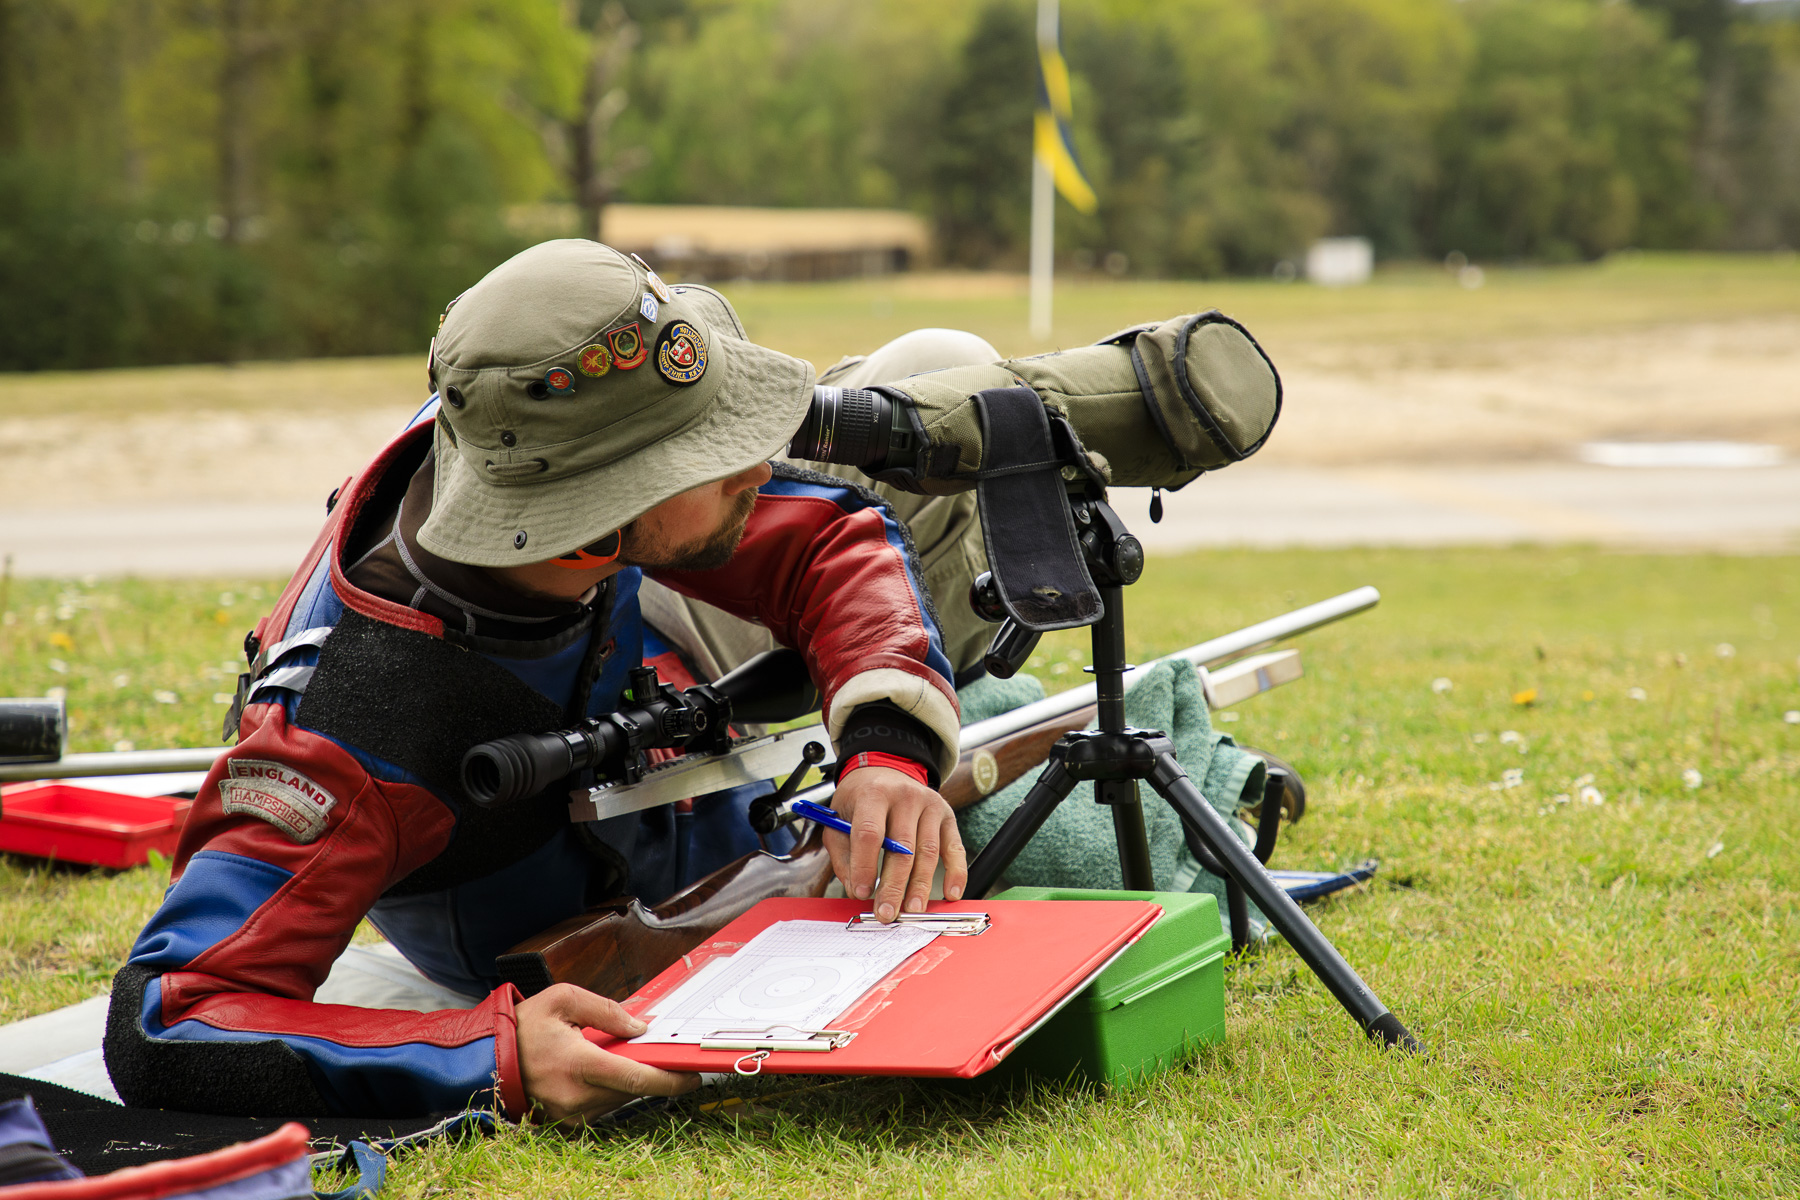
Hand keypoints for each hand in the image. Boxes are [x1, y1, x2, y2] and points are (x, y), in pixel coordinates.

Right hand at [515, 983, 698, 1126]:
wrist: (487, 1057)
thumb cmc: (525, 1026)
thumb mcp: (564, 999)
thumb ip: (606, 1010)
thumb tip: (639, 1028)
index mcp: (579, 1065)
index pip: (637, 1080)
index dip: (671, 1080)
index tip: (693, 1075)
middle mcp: (577, 1096)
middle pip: (634, 1092)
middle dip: (657, 1076)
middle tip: (671, 1057)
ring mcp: (571, 1113)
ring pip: (620, 1099)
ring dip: (633, 1082)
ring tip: (632, 1057)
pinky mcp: (567, 1120)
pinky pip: (604, 1106)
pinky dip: (614, 1089)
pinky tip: (610, 1070)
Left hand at [828, 765, 967, 920]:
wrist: (886, 770)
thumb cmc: (860, 800)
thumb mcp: (839, 819)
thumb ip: (843, 854)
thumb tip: (856, 889)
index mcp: (874, 794)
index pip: (870, 834)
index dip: (865, 866)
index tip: (862, 893)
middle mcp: (905, 797)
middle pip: (902, 848)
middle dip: (894, 885)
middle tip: (887, 913)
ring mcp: (930, 805)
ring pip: (928, 852)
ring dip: (920, 886)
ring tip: (912, 910)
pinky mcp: (947, 816)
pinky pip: (954, 848)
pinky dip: (956, 873)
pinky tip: (950, 893)